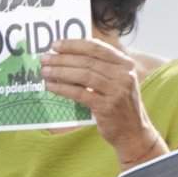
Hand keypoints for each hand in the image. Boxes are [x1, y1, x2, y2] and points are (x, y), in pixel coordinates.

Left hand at [41, 37, 161, 163]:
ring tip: (45, 71)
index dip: (74, 44)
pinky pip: (80, 93)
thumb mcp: (116, 82)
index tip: (55, 45)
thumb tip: (67, 56)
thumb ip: (100, 68)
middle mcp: (123, 74)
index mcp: (125, 64)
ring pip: (83, 75)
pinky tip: (51, 86)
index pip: (97, 48)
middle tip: (44, 58)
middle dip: (62, 58)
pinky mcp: (107, 106)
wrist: (133, 132)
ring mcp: (116, 90)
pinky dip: (63, 88)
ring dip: (60, 72)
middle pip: (87, 61)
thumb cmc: (118, 105)